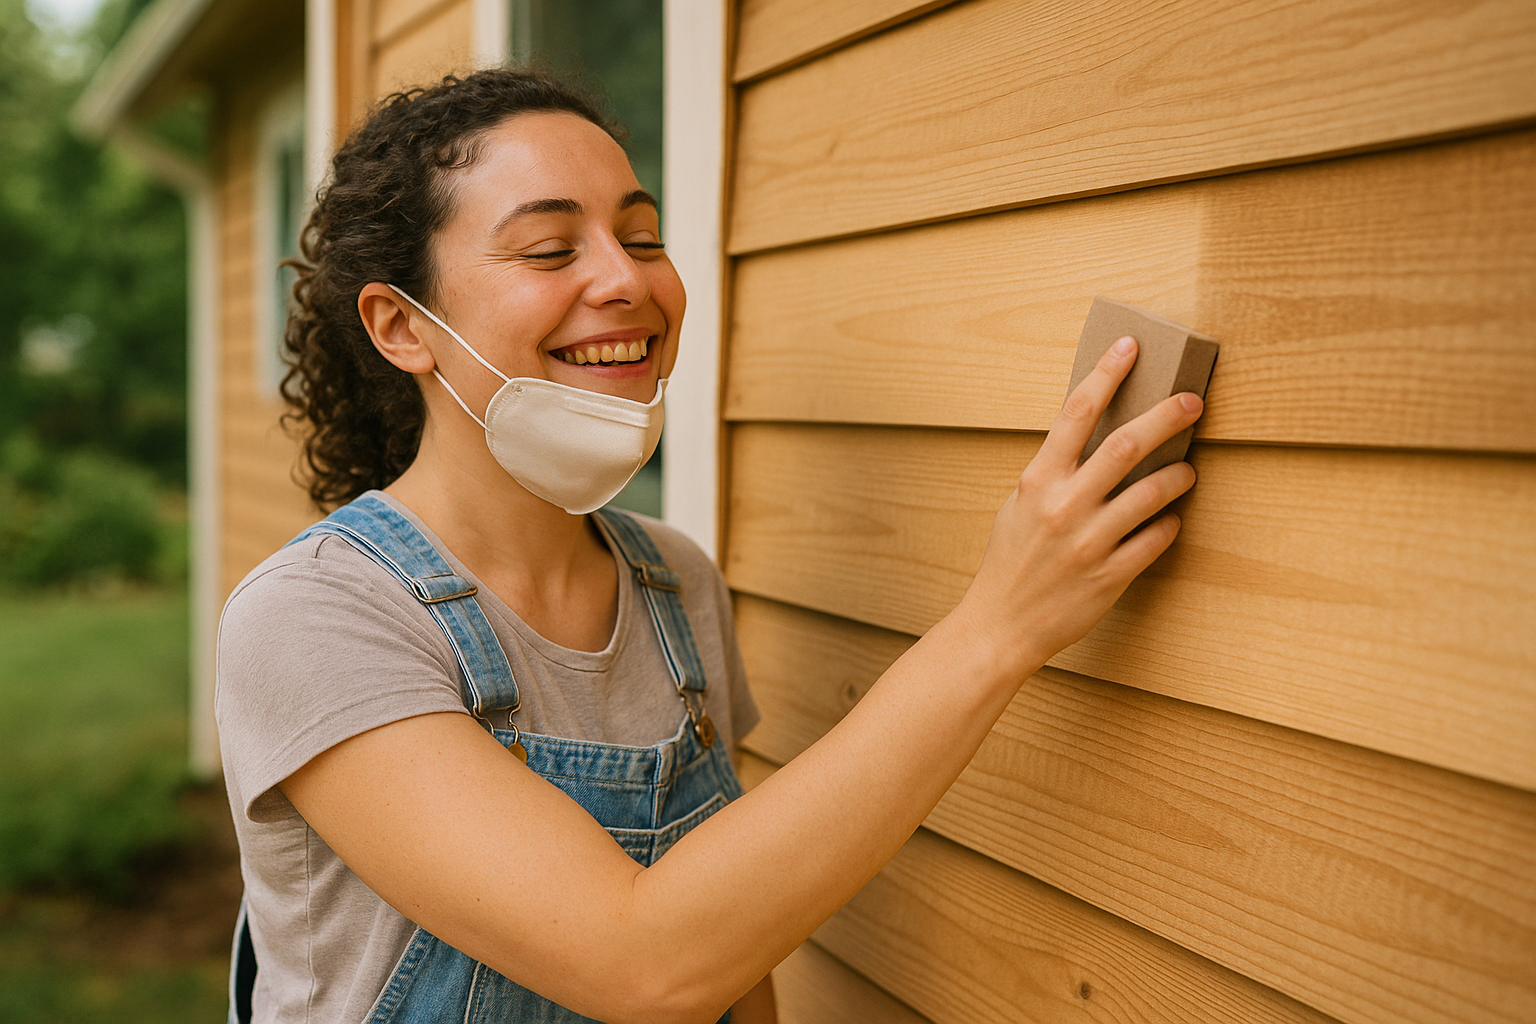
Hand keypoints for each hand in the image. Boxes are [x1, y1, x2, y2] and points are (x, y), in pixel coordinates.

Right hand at [954, 335, 1202, 676]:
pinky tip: (1169, 519)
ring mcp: (1089, 541)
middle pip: (1127, 444)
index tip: (1130, 346)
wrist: (1001, 623)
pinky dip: (1168, 525)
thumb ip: (1051, 473)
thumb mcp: (1018, 505)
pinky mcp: (1110, 575)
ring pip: (1151, 493)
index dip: (1106, 373)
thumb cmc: (1010, 561)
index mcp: (1039, 480)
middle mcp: (1065, 505)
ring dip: (1177, 475)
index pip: (1077, 412)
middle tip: (1193, 400)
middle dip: (1167, 415)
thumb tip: (1089, 435)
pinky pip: (1155, 540)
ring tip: (1186, 468)